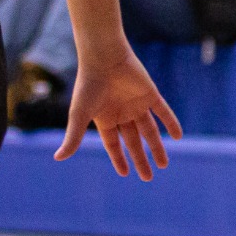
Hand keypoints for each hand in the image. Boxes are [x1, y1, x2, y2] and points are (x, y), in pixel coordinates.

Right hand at [56, 50, 182, 179]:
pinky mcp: (150, 94)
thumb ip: (73, 137)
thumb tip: (57, 158)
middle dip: (141, 159)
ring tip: (164, 164)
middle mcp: (122, 113)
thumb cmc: (88, 85)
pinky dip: (171, 123)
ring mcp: (137, 104)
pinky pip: (163, 111)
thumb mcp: (79, 115)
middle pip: (134, 141)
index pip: (114, 144)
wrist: (104, 58)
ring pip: (150, 130)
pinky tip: (178, 136)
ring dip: (157, 146)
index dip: (119, 158)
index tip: (126, 173)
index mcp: (105, 119)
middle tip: (149, 177)